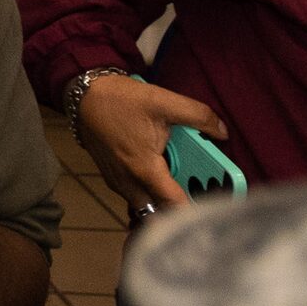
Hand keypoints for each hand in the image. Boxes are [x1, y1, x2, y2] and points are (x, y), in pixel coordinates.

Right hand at [74, 75, 225, 215]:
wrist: (84, 94)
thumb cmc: (120, 100)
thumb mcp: (164, 101)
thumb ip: (199, 115)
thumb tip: (222, 132)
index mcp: (144, 168)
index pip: (174, 204)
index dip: (195, 210)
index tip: (213, 210)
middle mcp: (128, 181)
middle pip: (159, 211)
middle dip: (179, 207)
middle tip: (200, 192)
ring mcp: (117, 181)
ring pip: (146, 204)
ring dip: (163, 199)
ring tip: (182, 181)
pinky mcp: (111, 176)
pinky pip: (135, 194)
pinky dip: (149, 190)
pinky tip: (158, 170)